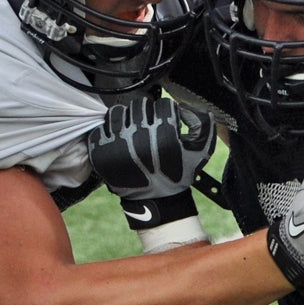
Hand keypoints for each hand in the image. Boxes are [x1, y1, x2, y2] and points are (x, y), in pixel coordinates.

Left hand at [88, 97, 215, 229]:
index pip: (164, 104)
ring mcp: (117, 145)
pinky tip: (119, 139)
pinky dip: (109, 131)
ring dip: (127, 118)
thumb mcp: (202, 149)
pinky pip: (101, 128)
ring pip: (118, 112)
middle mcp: (139, 138)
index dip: (168, 111)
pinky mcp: (101, 153)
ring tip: (132, 130)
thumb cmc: (178, 173)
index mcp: (164, 135)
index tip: (167, 121)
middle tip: (150, 126)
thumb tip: (185, 105)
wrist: (157, 200)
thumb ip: (203, 122)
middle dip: (147, 113)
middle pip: (140, 104)